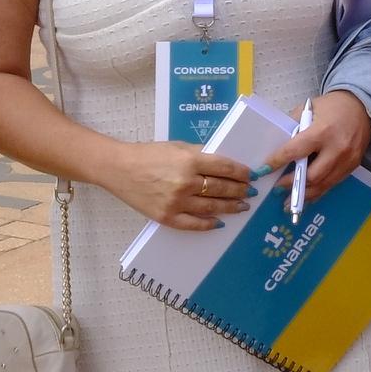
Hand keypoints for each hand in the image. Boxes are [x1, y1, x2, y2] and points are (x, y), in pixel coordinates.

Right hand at [108, 140, 252, 231]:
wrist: (119, 169)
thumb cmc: (148, 154)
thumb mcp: (177, 146)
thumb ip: (200, 155)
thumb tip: (223, 165)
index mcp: (190, 160)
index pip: (225, 168)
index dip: (241, 173)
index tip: (251, 176)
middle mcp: (186, 182)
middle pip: (221, 189)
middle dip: (240, 191)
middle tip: (250, 192)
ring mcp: (176, 202)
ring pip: (212, 207)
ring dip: (230, 207)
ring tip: (242, 206)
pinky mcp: (167, 217)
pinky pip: (193, 224)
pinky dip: (208, 224)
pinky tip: (219, 223)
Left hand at [266, 90, 370, 198]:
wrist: (362, 106)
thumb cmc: (332, 106)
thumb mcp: (308, 109)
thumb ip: (293, 127)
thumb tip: (278, 148)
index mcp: (322, 131)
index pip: (295, 151)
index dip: (277, 162)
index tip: (263, 170)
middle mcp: (337, 148)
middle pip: (311, 175)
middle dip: (292, 184)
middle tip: (277, 188)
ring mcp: (348, 160)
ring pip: (323, 185)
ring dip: (304, 195)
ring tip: (287, 201)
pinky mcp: (353, 166)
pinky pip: (333, 183)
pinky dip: (318, 191)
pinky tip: (306, 196)